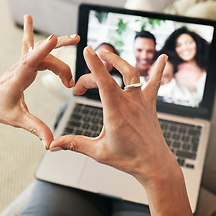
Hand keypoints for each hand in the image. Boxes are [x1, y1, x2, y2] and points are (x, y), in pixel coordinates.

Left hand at [0, 15, 79, 148]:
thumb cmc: (2, 111)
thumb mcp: (19, 121)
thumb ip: (36, 129)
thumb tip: (51, 144)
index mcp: (17, 80)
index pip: (30, 63)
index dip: (42, 51)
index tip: (54, 38)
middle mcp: (19, 67)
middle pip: (45, 60)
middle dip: (62, 69)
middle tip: (69, 86)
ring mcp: (20, 63)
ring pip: (42, 51)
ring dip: (59, 46)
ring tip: (75, 38)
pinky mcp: (22, 62)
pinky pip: (27, 44)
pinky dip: (30, 31)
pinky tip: (29, 17)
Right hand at [50, 48, 192, 215]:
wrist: (154, 164)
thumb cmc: (129, 159)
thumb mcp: (98, 152)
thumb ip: (75, 144)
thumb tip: (52, 145)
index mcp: (116, 115)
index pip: (104, 84)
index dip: (95, 66)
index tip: (87, 50)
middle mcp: (130, 104)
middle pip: (111, 78)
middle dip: (92, 74)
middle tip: (79, 86)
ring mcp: (141, 102)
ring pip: (132, 74)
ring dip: (118, 61)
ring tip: (106, 54)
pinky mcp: (150, 104)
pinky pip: (155, 83)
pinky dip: (158, 69)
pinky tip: (163, 57)